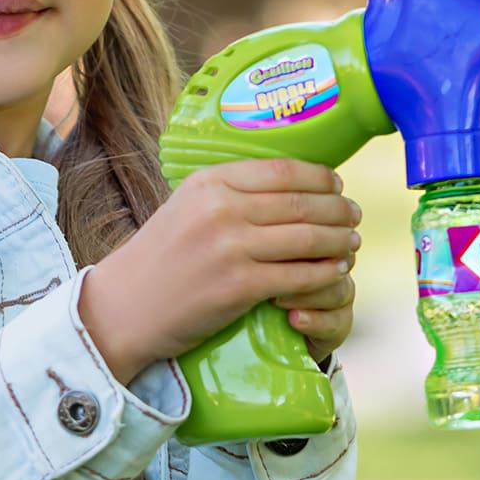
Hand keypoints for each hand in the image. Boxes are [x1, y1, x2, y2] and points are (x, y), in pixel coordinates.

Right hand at [78, 158, 361, 384]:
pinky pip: (299, 275)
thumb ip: (228, 194)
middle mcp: (222, 208)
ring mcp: (231, 247)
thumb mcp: (186, 208)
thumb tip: (284, 185)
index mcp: (209, 182)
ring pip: (306, 237)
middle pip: (301, 202)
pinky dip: (324, 272)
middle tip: (355, 215)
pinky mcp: (239, 286)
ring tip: (352, 242)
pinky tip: (336, 271)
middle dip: (337, 209)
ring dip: (338, 240)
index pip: (282, 170)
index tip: (337, 186)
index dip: (319, 178)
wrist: (124, 308)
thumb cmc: (158, 260)